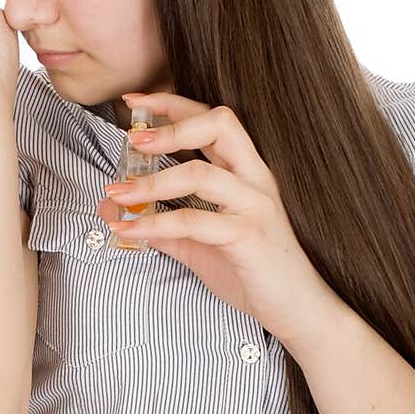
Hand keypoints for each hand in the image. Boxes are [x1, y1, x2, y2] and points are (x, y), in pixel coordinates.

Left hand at [97, 91, 325, 343]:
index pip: (213, 120)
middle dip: (171, 125)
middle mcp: (255, 179)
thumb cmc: (254, 273)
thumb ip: (166, 227)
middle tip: (133, 139)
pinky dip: (154, 224)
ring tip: (117, 193)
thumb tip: (121, 214)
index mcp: (246, 172)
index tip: (135, 104)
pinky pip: (194, 221)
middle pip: (219, 124)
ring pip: (199, 174)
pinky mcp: (249, 236)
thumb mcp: (202, 244)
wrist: (297, 309)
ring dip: (150, 182)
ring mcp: (255, 205)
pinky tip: (129, 230)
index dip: (173, 105)